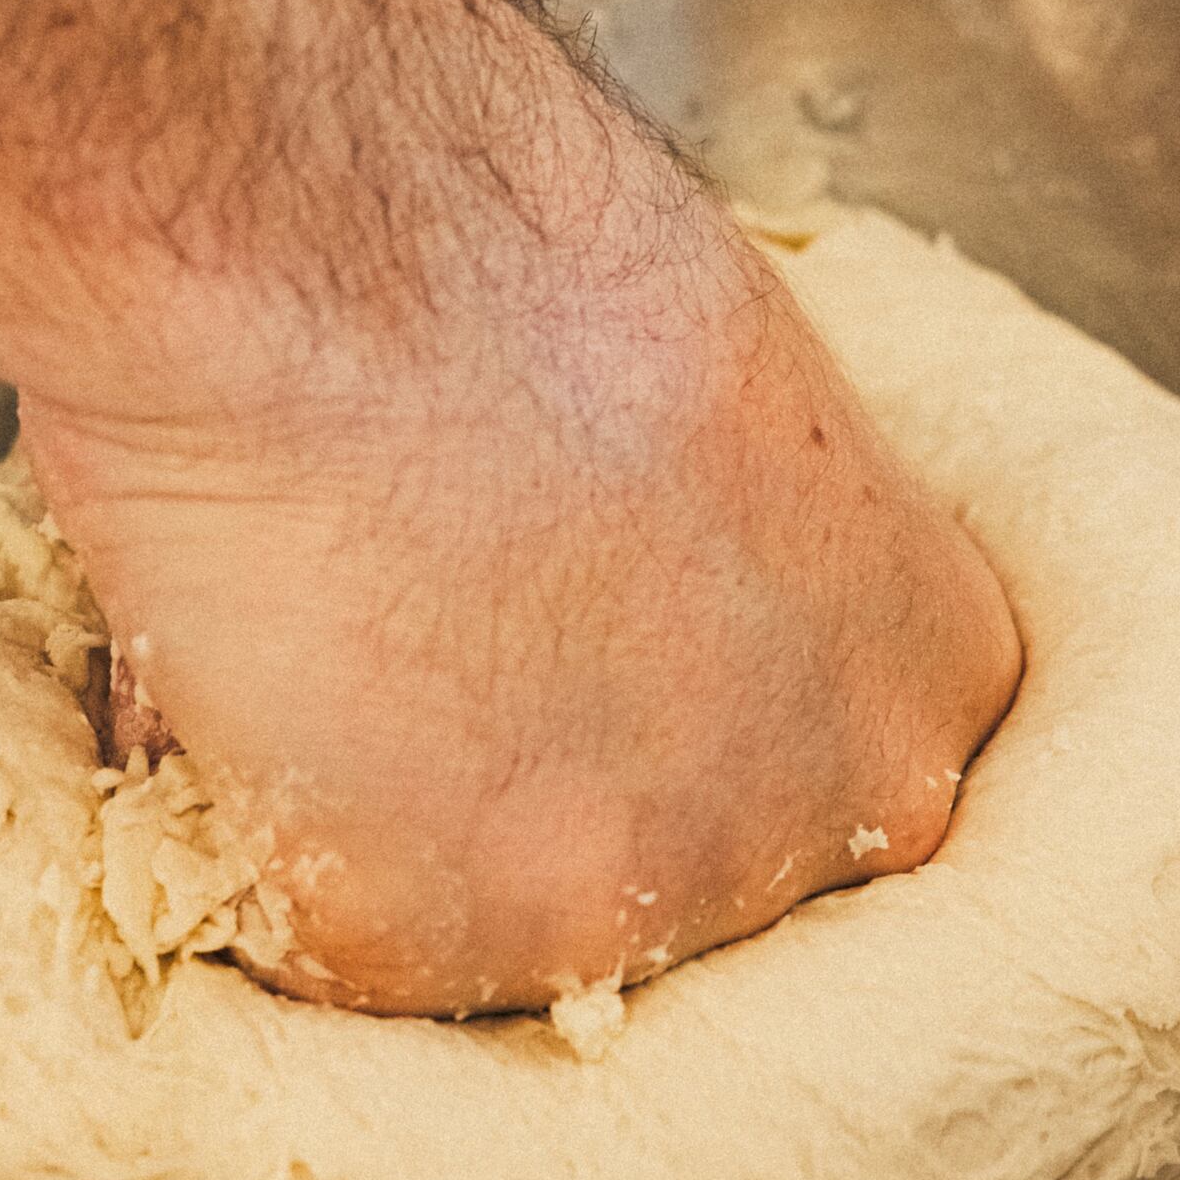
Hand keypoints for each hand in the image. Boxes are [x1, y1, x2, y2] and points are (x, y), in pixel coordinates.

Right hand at [21, 186, 1020, 1019]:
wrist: (320, 235)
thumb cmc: (510, 242)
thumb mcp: (737, 403)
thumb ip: (750, 566)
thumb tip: (649, 620)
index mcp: (925, 679)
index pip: (830, 790)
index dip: (686, 725)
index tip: (596, 662)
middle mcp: (812, 821)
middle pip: (687, 879)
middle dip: (562, 797)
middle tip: (445, 649)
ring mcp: (618, 900)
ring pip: (499, 936)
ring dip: (404, 832)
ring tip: (334, 639)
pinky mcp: (416, 943)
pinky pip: (325, 939)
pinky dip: (266, 829)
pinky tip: (253, 666)